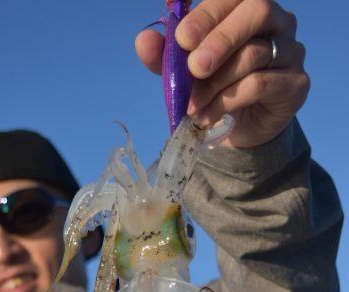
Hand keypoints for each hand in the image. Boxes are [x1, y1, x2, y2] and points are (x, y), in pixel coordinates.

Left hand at [135, 0, 309, 147]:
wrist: (239, 129)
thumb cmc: (214, 88)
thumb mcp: (184, 72)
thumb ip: (167, 56)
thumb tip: (143, 40)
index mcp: (247, 6)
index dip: (208, 13)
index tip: (182, 39)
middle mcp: (277, 21)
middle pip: (256, 11)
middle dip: (220, 38)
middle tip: (194, 68)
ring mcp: (291, 51)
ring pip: (255, 54)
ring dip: (217, 82)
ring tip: (193, 105)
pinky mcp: (297, 84)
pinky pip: (262, 84)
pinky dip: (227, 101)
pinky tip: (207, 116)